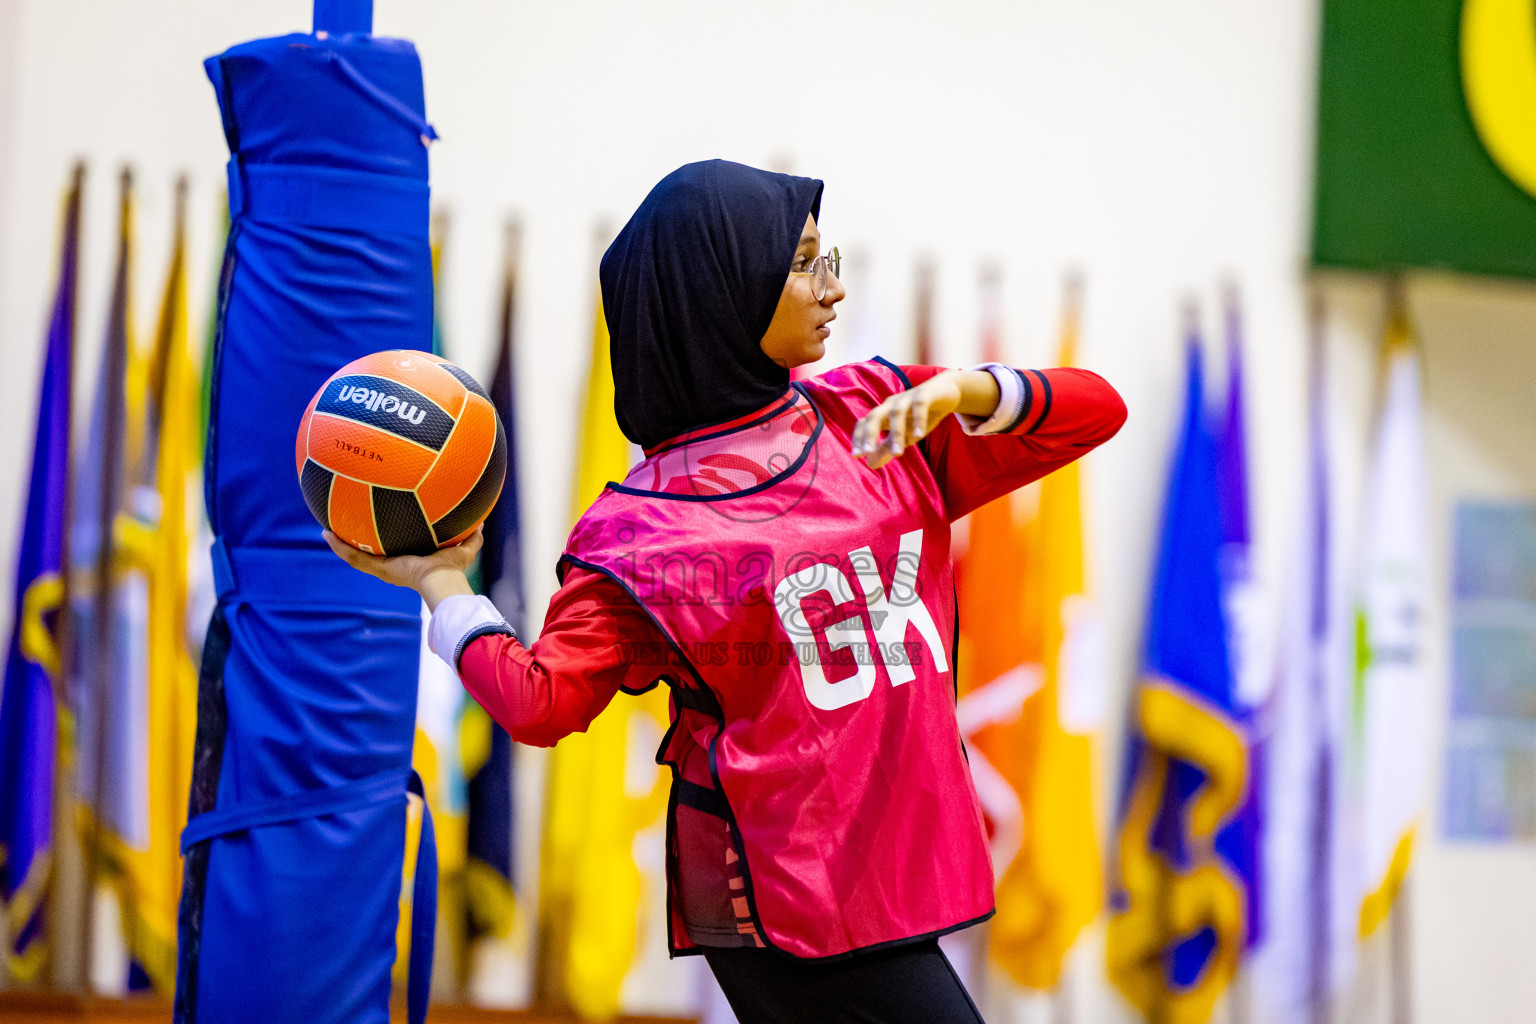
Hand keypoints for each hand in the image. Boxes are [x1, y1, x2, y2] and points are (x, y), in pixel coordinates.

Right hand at [323, 527, 480, 609]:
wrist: (440, 582)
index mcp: (411, 563)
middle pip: (371, 555)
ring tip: (326, 533)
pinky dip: (340, 547)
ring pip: (356, 557)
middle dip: (358, 544)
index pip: (395, 552)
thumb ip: (472, 536)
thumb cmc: (453, 571)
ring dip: (340, 546)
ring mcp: (383, 569)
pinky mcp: (377, 569)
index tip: (378, 531)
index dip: (386, 544)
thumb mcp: (464, 548)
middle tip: (346, 530)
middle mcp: (394, 567)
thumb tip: (480, 521)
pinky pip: (354, 557)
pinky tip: (327, 534)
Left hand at [850, 370, 966, 468]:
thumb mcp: (904, 434)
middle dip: (869, 434)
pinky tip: (919, 435)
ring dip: (896, 433)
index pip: (864, 423)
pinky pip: (919, 405)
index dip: (858, 438)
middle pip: (874, 416)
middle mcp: (892, 404)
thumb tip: (869, 464)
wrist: (947, 391)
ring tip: (897, 454)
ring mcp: (907, 398)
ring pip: (897, 413)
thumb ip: (887, 447)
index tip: (856, 456)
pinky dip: (918, 420)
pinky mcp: (925, 394)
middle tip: (867, 453)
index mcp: (884, 413)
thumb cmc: (921, 414)